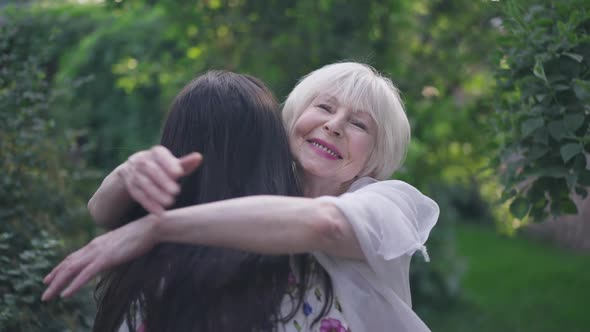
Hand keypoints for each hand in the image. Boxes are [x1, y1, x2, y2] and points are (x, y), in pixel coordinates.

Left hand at [41, 216, 157, 300]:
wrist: (151, 227)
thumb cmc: (141, 235)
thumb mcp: (122, 244)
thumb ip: (112, 251)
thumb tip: (109, 260)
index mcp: (97, 243)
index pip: (73, 257)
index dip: (60, 268)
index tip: (50, 278)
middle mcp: (93, 246)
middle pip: (68, 264)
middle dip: (54, 279)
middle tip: (45, 293)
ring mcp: (99, 252)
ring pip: (72, 270)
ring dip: (58, 284)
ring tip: (48, 297)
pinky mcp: (107, 258)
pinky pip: (85, 274)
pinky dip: (74, 285)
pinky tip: (65, 294)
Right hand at [120, 146, 201, 214]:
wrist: (134, 170)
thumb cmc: (162, 167)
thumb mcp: (172, 163)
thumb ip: (185, 163)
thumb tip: (198, 157)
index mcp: (155, 153)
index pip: (161, 155)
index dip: (169, 164)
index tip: (179, 173)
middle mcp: (143, 161)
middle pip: (151, 170)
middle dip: (163, 181)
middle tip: (176, 191)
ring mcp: (135, 174)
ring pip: (144, 183)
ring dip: (156, 194)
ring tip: (170, 202)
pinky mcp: (131, 187)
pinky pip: (139, 196)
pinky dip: (149, 205)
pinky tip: (159, 213)